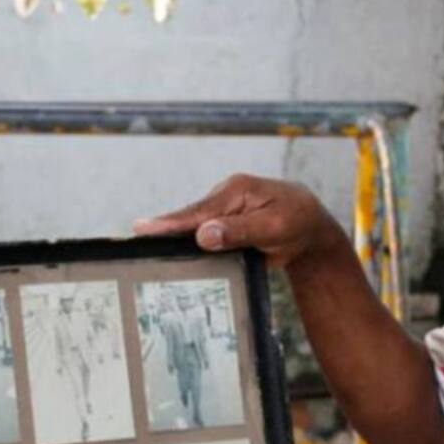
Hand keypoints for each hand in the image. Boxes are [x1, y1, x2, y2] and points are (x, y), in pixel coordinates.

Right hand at [133, 175, 345, 268]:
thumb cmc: (297, 221)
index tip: (141, 228)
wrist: (310, 227)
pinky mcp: (223, 222)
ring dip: (176, 238)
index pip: (197, 211)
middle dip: (164, 229)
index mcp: (236, 190)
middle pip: (189, 217)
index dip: (169, 223)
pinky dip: (190, 242)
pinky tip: (174, 253)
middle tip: (133, 237)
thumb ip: (240, 231)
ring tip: (143, 244)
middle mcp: (225, 195)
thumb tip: (203, 234)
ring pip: (194, 226)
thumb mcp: (275, 227)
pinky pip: (202, 232)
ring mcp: (223, 209)